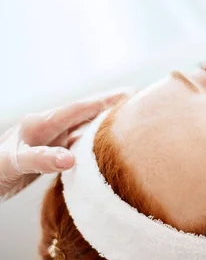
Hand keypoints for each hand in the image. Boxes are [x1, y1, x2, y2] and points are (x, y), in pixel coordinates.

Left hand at [0, 90, 128, 200]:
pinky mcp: (49, 153)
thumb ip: (42, 160)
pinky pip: (77, 143)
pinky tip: (106, 145)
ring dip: (104, 123)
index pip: (78, 108)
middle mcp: (47, 128)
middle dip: (110, 106)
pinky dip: (94, 142)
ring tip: (128, 121)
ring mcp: (48, 140)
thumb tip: (72, 158)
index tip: (129, 94)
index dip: (105, 101)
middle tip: (138, 101)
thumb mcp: (14, 165)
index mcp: (39, 124)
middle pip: (84, 113)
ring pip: (83, 128)